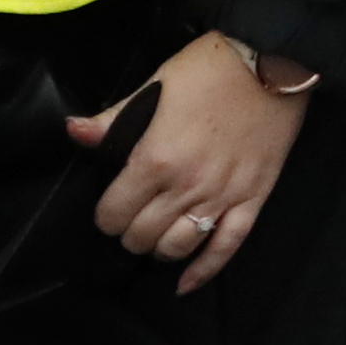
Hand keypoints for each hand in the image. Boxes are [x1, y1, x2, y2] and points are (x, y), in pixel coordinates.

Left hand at [72, 38, 305, 295]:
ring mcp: (221, 197)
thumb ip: (112, 119)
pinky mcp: (252, 199)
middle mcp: (185, 187)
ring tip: (157, 237)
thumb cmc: (209, 70)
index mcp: (154, 160)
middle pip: (141, 236)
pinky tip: (185, 283)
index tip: (110, 207)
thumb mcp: (154, 85)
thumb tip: (73, 132)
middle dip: (129, 232)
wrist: (272, 61)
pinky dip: (203, 270)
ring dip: (159, 249)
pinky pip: (226, 247)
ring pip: (177, 247)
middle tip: (132, 218)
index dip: (106, 215)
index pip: (113, 213)